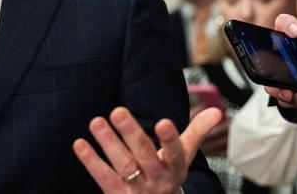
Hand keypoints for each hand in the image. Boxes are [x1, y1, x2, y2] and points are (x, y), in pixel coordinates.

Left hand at [72, 106, 222, 191]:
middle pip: (144, 155)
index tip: (162, 122)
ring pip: (123, 166)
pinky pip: (104, 178)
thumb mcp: (184, 155)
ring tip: (96, 122)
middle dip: (131, 133)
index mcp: (175, 167)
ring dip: (108, 143)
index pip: (175, 152)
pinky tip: (79, 144)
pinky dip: (91, 161)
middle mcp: (157, 178)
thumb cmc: (168, 172)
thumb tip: (217, 111)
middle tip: (116, 111)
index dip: (169, 138)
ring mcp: (137, 189)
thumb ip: (197, 131)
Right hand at [262, 14, 296, 109]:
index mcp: (271, 71)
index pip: (267, 83)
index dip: (272, 88)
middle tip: (290, 93)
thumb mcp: (291, 27)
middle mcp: (281, 85)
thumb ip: (288, 23)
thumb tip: (294, 31)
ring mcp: (296, 93)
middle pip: (280, 97)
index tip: (280, 89)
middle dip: (285, 96)